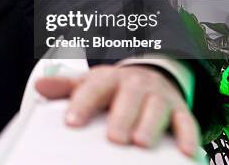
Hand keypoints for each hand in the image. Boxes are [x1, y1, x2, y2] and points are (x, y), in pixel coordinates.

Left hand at [35, 65, 199, 156]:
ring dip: (151, 124)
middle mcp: (135, 84)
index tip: (72, 122)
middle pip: (129, 96)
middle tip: (114, 138)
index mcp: (108, 78)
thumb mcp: (88, 83)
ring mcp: (158, 96)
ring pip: (157, 107)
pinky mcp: (179, 109)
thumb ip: (65, 87)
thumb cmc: (112, 88)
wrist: (148, 76)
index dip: (82, 103)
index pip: (93, 87)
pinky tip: (186, 153)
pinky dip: (188, 136)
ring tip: (141, 143)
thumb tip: (40, 86)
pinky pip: (186, 121)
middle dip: (122, 116)